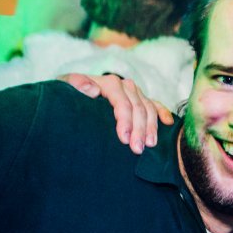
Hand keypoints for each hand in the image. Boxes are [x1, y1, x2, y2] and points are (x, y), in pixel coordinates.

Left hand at [59, 73, 173, 153]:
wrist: (72, 95)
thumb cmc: (68, 96)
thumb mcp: (64, 89)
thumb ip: (75, 85)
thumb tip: (94, 90)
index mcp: (108, 83)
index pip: (122, 101)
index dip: (125, 120)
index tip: (124, 139)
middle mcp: (124, 86)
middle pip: (138, 107)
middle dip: (139, 129)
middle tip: (138, 149)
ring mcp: (134, 93)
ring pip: (149, 108)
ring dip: (151, 127)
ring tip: (150, 144)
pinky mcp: (140, 99)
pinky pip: (156, 105)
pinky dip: (163, 113)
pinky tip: (168, 123)